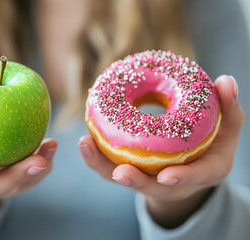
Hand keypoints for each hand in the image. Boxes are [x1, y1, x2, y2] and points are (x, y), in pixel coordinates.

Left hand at [79, 75, 243, 227]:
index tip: (166, 176)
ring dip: (102, 165)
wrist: (195, 158)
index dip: (182, 178)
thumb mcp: (228, 125)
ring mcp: (149, 177)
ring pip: (122, 177)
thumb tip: (226, 80)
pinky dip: (97, 156)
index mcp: (202, 171)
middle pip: (149, 186)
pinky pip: (111, 165)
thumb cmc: (214, 140)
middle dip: (133, 180)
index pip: (194, 177)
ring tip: (85, 144)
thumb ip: (228, 106)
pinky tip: (85, 140)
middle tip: (119, 172)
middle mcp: (172, 180)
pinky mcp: (132, 168)